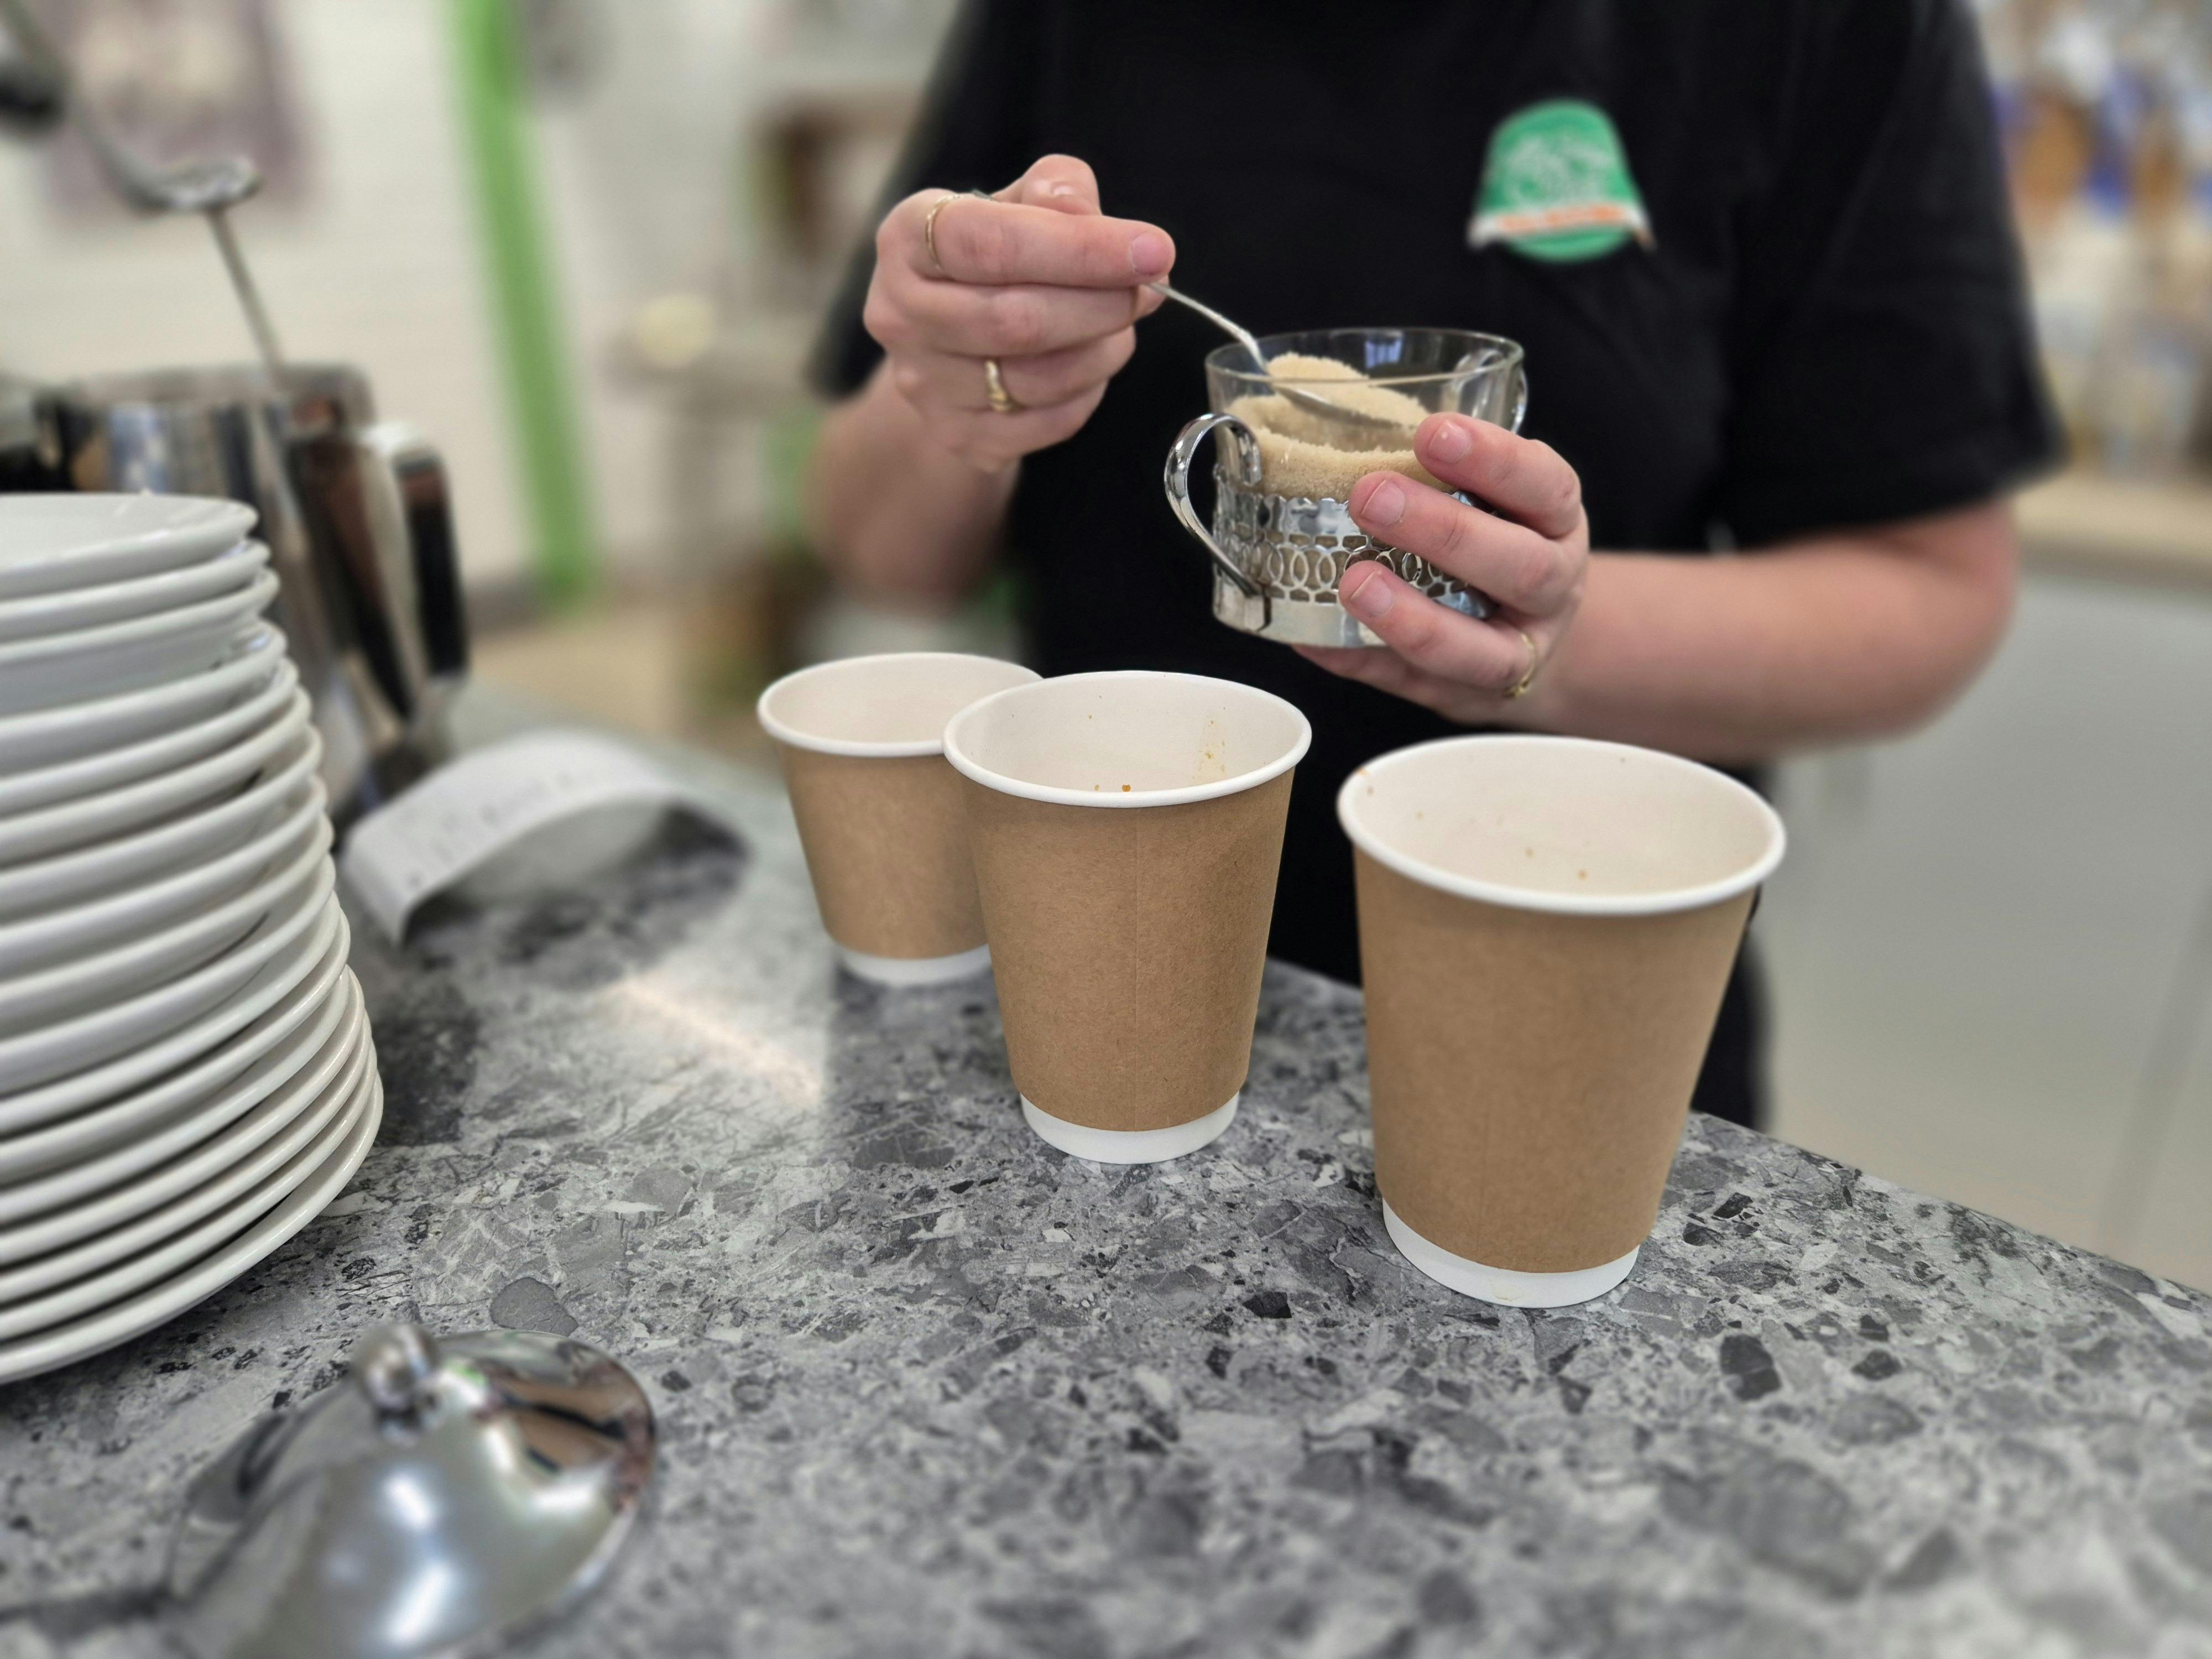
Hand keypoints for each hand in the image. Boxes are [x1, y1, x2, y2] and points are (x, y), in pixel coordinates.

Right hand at [864, 155, 1172, 472]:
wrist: (944, 343)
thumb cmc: (990, 258)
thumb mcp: (1016, 201)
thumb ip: (1058, 191)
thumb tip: (1099, 224)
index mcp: (908, 237)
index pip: (989, 243)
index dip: (1080, 248)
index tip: (1153, 250)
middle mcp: (900, 313)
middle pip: (1015, 321)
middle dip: (1102, 304)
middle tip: (1150, 289)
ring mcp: (924, 383)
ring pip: (1037, 380)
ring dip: (1103, 350)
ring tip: (1122, 323)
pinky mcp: (958, 435)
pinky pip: (1047, 423)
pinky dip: (1088, 392)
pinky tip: (1092, 364)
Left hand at [1294, 415, 1589, 722]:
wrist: (1527, 636)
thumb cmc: (1496, 545)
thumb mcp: (1498, 500)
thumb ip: (1445, 473)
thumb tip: (1343, 434)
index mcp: (1556, 523)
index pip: (1545, 486)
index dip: (1494, 460)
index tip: (1433, 433)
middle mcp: (1550, 589)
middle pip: (1518, 566)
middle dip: (1444, 532)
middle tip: (1371, 497)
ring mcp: (1516, 653)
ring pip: (1480, 650)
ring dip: (1412, 618)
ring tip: (1355, 584)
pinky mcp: (1467, 697)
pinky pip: (1413, 685)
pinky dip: (1362, 660)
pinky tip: (1317, 638)